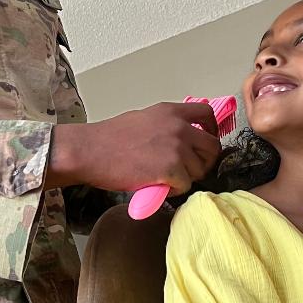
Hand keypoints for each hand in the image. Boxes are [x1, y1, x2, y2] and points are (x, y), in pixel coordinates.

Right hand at [47, 102, 220, 195]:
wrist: (90, 151)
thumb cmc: (109, 138)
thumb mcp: (143, 119)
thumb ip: (166, 125)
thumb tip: (180, 139)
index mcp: (171, 112)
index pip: (207, 114)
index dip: (211, 130)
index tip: (204, 143)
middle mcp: (179, 127)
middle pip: (212, 147)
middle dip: (204, 161)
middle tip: (187, 171)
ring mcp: (177, 148)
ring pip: (199, 170)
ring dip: (186, 178)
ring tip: (164, 179)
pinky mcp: (171, 170)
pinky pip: (186, 186)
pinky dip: (174, 190)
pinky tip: (158, 186)